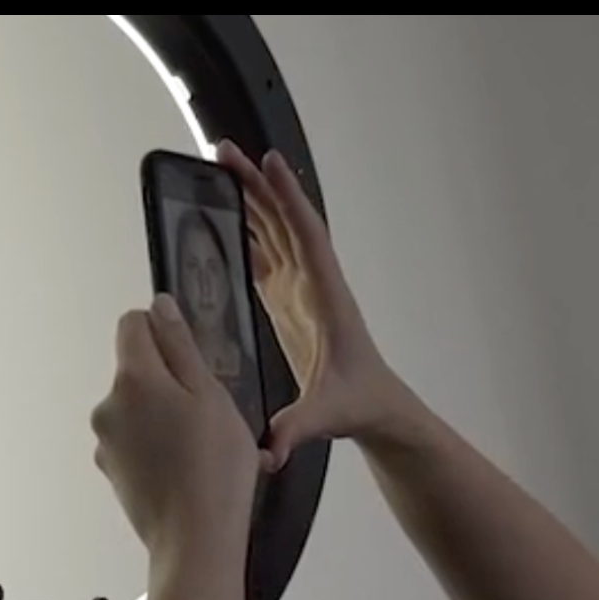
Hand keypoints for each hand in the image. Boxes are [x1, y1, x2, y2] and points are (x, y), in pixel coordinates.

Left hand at [91, 295, 259, 567]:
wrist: (195, 541)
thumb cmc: (213, 470)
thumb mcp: (211, 394)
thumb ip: (180, 346)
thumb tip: (159, 307)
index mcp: (132, 379)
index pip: (132, 324)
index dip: (162, 330)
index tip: (188, 354)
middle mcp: (108, 407)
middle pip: (135, 369)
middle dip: (167, 379)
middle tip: (206, 410)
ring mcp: (105, 442)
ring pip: (136, 407)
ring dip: (162, 415)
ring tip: (198, 445)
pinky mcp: (111, 471)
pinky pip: (134, 440)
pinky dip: (155, 445)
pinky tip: (184, 466)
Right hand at [214, 139, 407, 469]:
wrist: (378, 411)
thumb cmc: (359, 405)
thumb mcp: (326, 417)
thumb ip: (296, 429)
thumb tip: (266, 448)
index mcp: (326, 297)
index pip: (307, 235)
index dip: (287, 199)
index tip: (268, 162)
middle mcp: (315, 285)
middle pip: (285, 221)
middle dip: (257, 185)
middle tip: (225, 151)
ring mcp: (303, 292)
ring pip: (275, 233)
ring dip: (250, 201)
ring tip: (220, 170)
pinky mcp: (291, 305)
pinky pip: (268, 257)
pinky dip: (248, 233)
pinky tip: (225, 221)